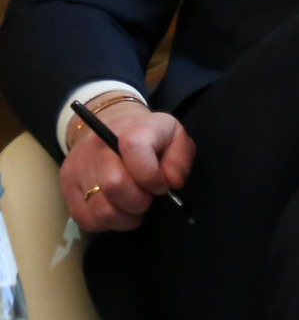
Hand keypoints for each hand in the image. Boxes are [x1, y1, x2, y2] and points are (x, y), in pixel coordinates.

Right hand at [59, 100, 193, 232]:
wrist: (110, 127)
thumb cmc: (149, 136)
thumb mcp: (175, 136)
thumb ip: (180, 159)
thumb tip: (171, 183)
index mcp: (131, 130)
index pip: (136, 150)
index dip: (152, 176)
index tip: (161, 185)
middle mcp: (99, 147)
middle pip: (115, 185)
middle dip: (139, 202)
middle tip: (147, 199)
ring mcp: (78, 168)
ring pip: (99, 209)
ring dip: (124, 218)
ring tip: (133, 208)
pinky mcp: (67, 186)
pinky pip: (85, 219)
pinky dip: (105, 223)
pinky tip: (117, 211)